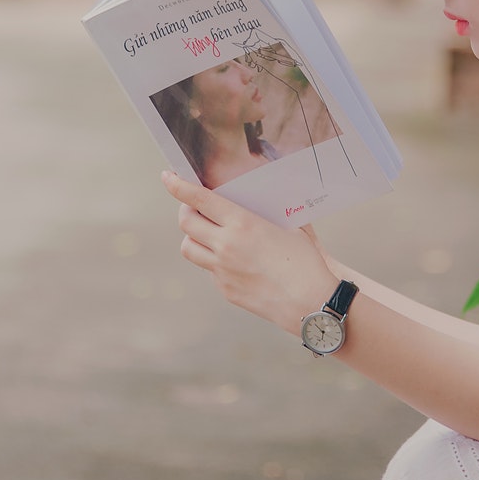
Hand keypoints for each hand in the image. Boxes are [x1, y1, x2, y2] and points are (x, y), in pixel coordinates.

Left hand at [163, 171, 337, 334]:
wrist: (310, 302)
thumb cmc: (305, 262)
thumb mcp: (289, 227)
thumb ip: (266, 213)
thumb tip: (255, 201)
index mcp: (242, 224)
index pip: (199, 200)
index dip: (178, 186)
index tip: (168, 177)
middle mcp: (226, 246)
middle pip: (186, 223)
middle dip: (186, 211)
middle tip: (194, 207)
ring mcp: (222, 270)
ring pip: (188, 248)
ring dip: (193, 237)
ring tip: (208, 233)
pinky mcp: (225, 289)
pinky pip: (208, 269)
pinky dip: (212, 259)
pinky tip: (232, 258)